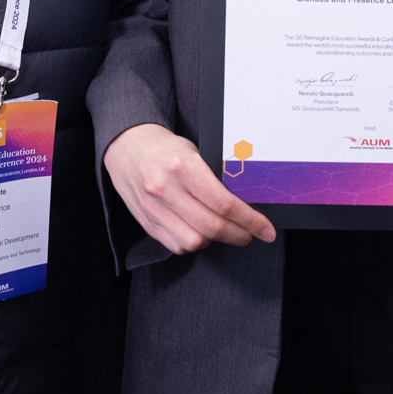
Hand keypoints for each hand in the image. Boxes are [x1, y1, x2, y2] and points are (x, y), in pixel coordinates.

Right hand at [104, 123, 276, 253]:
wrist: (126, 147)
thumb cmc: (166, 148)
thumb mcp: (194, 151)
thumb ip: (215, 177)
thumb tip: (246, 202)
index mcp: (182, 166)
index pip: (224, 203)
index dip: (250, 220)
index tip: (266, 229)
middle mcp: (165, 189)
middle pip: (211, 227)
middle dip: (239, 235)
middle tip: (253, 235)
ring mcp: (153, 208)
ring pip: (194, 241)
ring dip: (216, 241)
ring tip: (226, 231)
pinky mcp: (146, 222)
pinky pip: (176, 245)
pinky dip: (194, 243)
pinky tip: (201, 232)